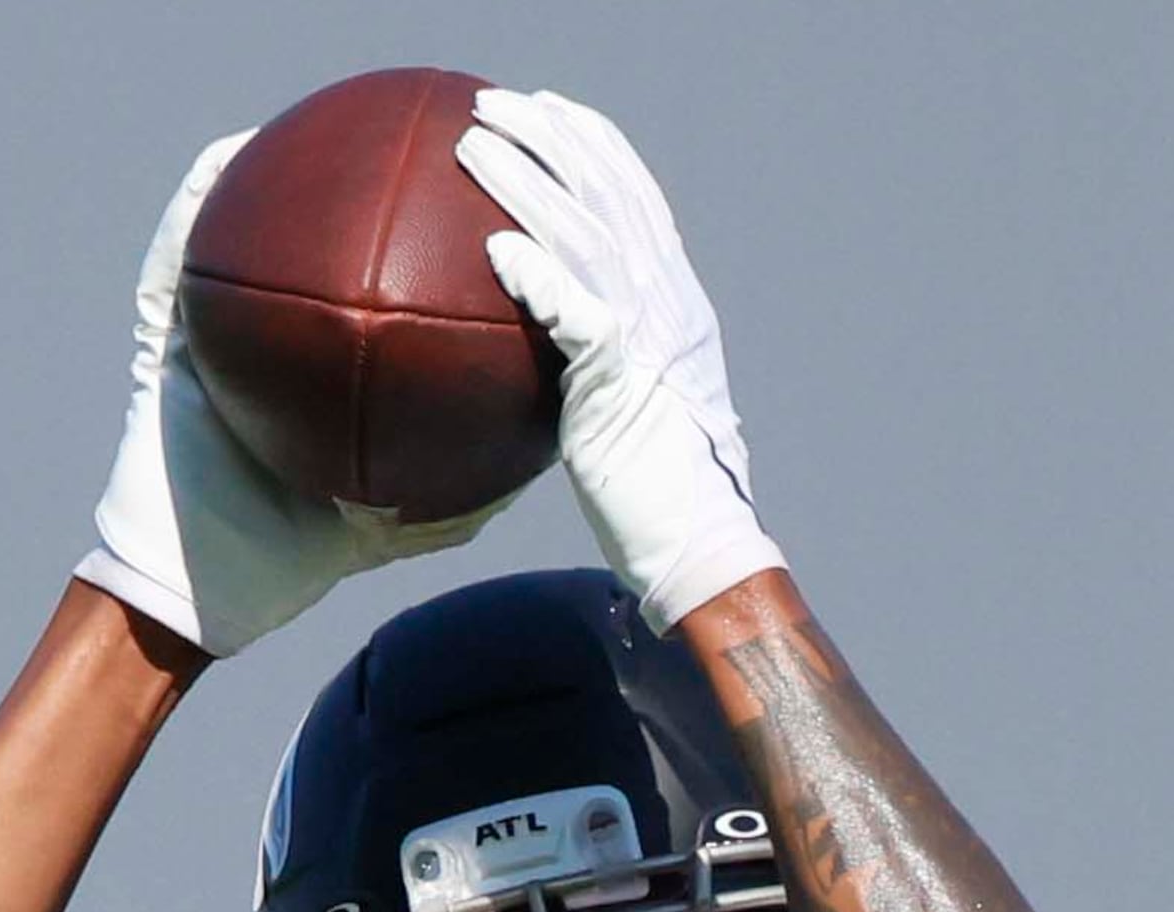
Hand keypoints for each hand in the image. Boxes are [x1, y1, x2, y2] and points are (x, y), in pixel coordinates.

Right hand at [75, 133, 505, 657]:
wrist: (206, 587)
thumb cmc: (292, 556)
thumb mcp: (395, 523)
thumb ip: (461, 493)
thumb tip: (535, 458)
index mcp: (328, 364)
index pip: (375, 289)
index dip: (425, 240)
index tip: (478, 201)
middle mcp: (276, 335)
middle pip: (317, 243)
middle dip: (367, 182)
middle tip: (422, 138)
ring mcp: (217, 329)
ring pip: (239, 225)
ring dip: (270, 166)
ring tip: (316, 119)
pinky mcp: (164, 335)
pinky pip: (175, 255)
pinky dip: (194, 205)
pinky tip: (224, 164)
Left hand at [456, 89, 784, 632]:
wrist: (701, 543)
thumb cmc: (657, 496)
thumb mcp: (626, 411)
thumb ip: (591, 366)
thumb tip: (536, 356)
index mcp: (676, 305)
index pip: (637, 199)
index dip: (594, 144)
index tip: (548, 109)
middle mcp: (669, 306)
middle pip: (609, 194)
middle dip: (549, 136)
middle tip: (490, 105)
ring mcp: (650, 339)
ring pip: (587, 235)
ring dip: (526, 182)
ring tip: (471, 146)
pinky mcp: (624, 383)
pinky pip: (579, 314)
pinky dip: (539, 275)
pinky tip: (496, 248)